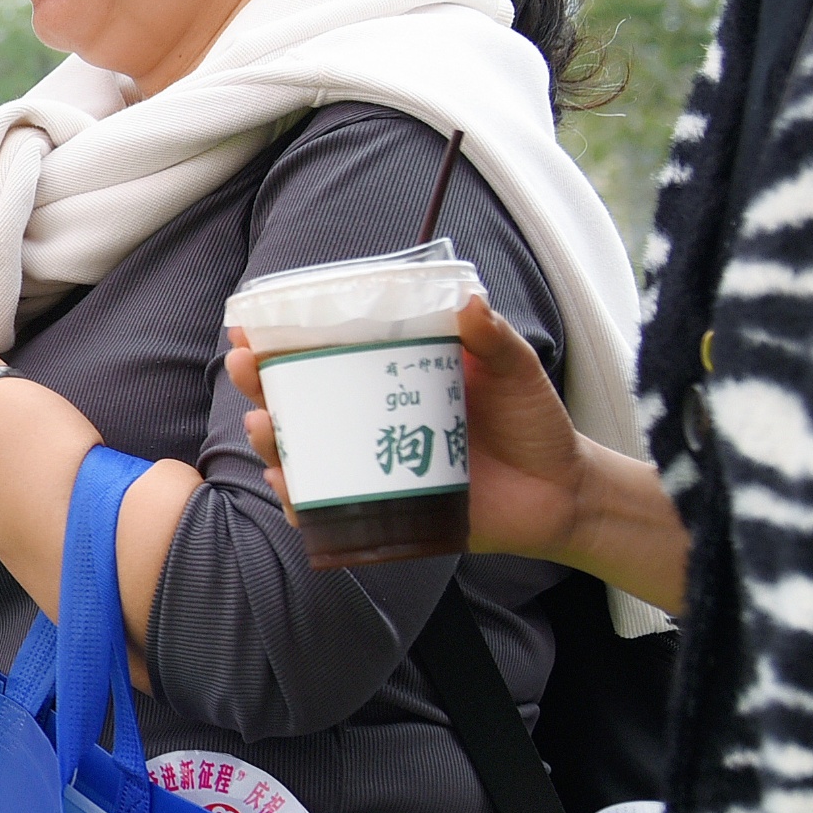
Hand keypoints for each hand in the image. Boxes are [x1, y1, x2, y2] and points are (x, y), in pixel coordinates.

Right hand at [226, 295, 582, 562]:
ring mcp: (373, 467)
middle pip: (299, 404)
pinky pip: (329, 510)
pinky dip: (301, 501)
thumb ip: (492, 338)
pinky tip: (288, 486)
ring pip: (303, 456)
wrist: (565, 492)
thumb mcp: (515, 370)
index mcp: (392, 380)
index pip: (324, 356)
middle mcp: (372, 422)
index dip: (281, 343)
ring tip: (264, 426)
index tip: (249, 328)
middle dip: (260, 387)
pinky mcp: (384, 511)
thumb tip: (468, 301)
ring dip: (272, 442)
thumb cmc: (534, 424)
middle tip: (247, 369)